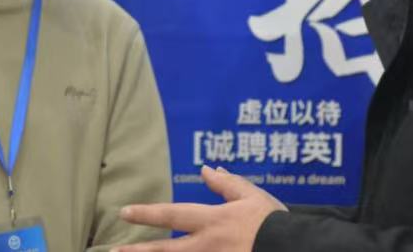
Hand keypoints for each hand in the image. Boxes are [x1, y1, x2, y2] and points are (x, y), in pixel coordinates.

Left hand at [112, 165, 286, 251]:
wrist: (298, 250)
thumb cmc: (275, 223)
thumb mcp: (252, 196)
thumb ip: (227, 184)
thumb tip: (206, 169)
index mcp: (213, 221)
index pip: (172, 214)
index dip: (146, 213)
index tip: (124, 212)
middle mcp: (208, 247)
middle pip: (167, 251)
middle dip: (139, 251)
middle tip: (114, 251)